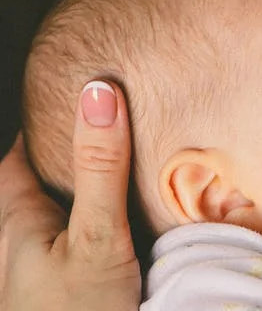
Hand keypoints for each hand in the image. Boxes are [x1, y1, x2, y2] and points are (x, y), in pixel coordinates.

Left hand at [0, 81, 140, 310]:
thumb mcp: (95, 235)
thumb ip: (99, 167)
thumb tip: (97, 91)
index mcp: (17, 226)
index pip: (13, 166)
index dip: (35, 133)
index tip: (63, 101)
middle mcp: (23, 249)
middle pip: (31, 193)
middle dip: (58, 164)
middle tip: (97, 134)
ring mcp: (46, 277)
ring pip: (56, 223)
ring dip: (79, 198)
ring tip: (114, 175)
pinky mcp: (74, 295)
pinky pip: (79, 249)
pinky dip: (99, 228)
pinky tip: (128, 231)